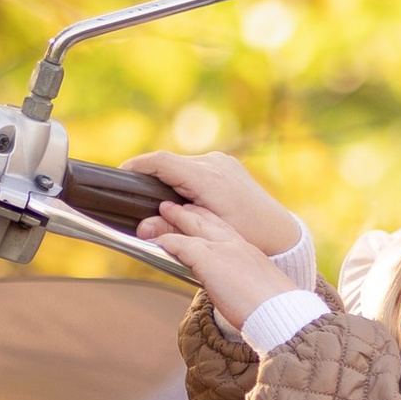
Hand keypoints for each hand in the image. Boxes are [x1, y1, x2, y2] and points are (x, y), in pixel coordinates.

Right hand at [128, 148, 299, 255]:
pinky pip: (196, 168)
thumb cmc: (248, 237)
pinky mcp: (227, 166)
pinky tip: (181, 198)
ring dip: (168, 179)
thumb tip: (141, 229)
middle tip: (134, 196)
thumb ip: (172, 228)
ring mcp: (223, 162)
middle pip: (170, 163)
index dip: (137, 166)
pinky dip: (184, 179)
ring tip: (157, 200)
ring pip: (182, 165)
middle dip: (150, 178)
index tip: (119, 174)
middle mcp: (215, 163)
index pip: (161, 162)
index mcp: (208, 177)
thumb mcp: (207, 235)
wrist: (281, 234)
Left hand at [138, 196, 294, 333]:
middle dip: (189, 212)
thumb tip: (234, 294)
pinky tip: (156, 241)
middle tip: (172, 205)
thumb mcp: (259, 292)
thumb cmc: (275, 310)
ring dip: (174, 219)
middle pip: (208, 220)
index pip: (225, 228)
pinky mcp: (210, 260)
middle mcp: (237, 244)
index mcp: (250, 251)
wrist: (283, 313)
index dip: (208, 219)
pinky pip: (182, 244)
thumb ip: (243, 285)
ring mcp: (223, 249)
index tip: (197, 214)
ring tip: (158, 214)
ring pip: (194, 226)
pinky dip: (167, 241)